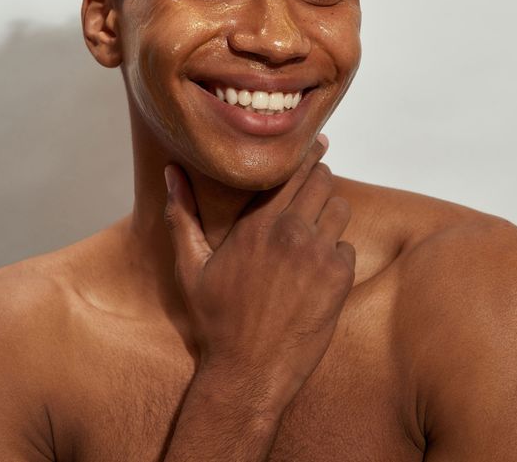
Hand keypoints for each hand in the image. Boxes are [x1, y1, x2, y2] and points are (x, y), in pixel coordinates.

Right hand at [163, 136, 354, 405]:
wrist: (248, 373)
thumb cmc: (216, 320)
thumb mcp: (190, 266)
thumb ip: (182, 214)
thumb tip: (170, 172)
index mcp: (258, 224)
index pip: (293, 168)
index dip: (307, 153)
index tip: (314, 143)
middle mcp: (291, 232)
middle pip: (322, 179)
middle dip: (318, 180)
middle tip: (311, 189)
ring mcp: (318, 255)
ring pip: (339, 208)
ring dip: (329, 213)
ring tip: (312, 230)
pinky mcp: (338, 279)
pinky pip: (347, 247)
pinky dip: (336, 253)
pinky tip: (316, 270)